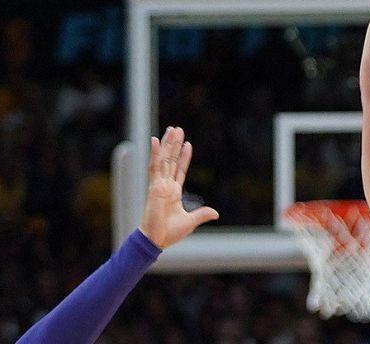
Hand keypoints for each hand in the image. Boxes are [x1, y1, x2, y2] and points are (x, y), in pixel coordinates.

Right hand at [139, 126, 219, 248]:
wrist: (156, 240)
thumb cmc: (169, 233)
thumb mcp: (190, 222)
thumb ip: (202, 215)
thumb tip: (216, 213)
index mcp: (173, 192)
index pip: (180, 170)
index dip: (184, 157)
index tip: (188, 144)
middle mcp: (166, 185)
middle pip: (171, 160)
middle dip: (174, 145)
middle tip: (178, 129)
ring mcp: (159, 184)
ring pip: (164, 159)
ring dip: (168, 144)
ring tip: (172, 129)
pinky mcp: (153, 187)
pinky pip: (154, 167)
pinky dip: (155, 153)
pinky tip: (156, 140)